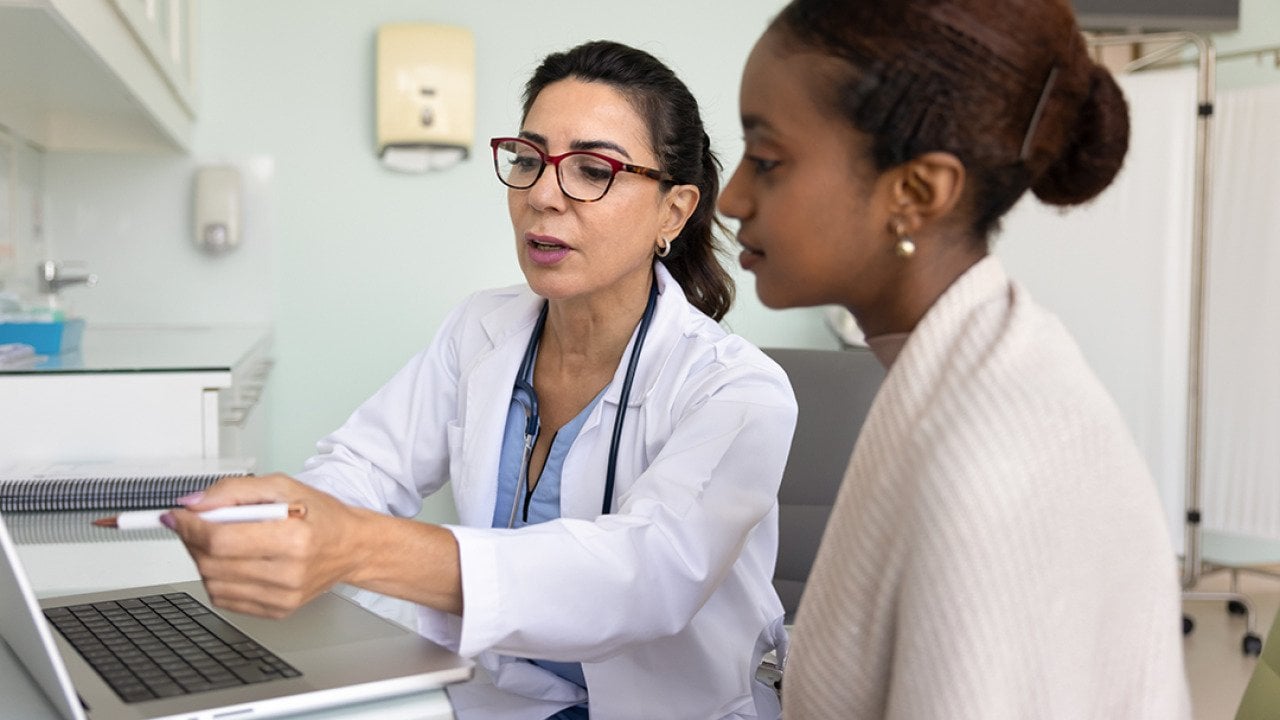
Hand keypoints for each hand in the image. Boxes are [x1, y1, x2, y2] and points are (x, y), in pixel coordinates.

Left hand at [164, 473, 372, 618]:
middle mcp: (289, 572)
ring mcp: (282, 597)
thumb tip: (192, 504)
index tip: (178, 516)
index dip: (190, 527)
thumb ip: (233, 490)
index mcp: (293, 537)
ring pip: (212, 583)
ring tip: (222, 542)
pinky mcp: (277, 611)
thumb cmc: (321, 516)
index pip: (220, 540)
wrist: (351, 547)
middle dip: (193, 540)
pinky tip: (235, 563)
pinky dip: (218, 579)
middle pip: (211, 563)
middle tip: (197, 525)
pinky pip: (225, 600)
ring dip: (204, 560)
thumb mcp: (282, 486)